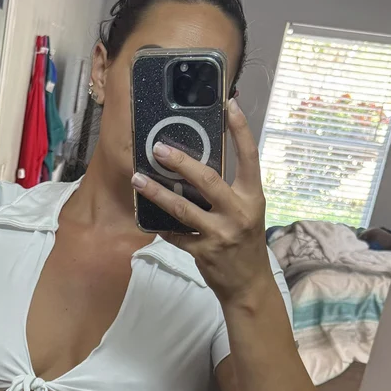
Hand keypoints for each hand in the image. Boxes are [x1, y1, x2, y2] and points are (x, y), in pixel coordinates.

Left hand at [131, 99, 273, 302]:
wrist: (249, 285)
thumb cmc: (246, 243)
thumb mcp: (247, 212)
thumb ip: (230, 191)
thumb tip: (198, 166)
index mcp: (253, 197)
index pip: (250, 157)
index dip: (240, 129)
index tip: (229, 104)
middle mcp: (239, 212)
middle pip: (208, 180)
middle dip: (181, 162)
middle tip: (158, 149)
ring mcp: (220, 234)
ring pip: (182, 208)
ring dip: (157, 192)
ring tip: (138, 179)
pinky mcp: (203, 252)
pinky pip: (175, 234)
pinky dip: (160, 225)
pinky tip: (147, 217)